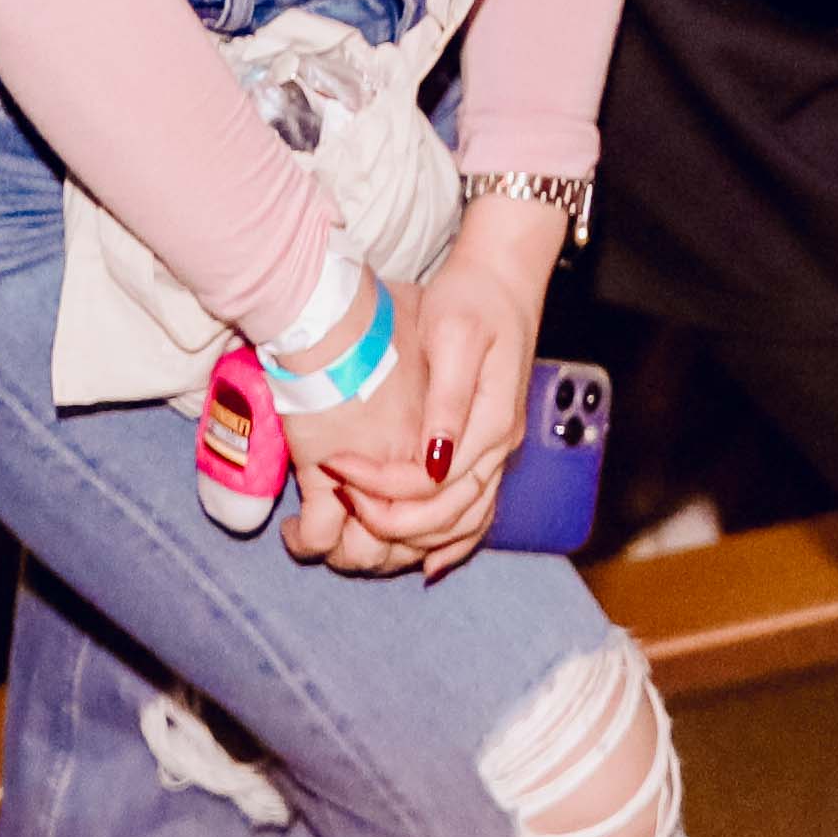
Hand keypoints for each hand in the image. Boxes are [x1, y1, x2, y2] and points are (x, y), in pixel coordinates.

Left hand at [289, 227, 545, 575]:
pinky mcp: (488, 448)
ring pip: (464, 523)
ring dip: (413, 538)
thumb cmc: (472, 299)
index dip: (380, 485)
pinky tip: (423, 559)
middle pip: (446, 515)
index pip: (431, 483)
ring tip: (360, 529)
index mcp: (490, 422)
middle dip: (386, 518)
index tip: (334, 467)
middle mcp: (498, 448)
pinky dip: (452, 542)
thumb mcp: (455, 335)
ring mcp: (497, 452)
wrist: (503, 277)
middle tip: (337, 498)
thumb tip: (435, 462)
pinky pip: (476, 512)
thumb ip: (448, 400)